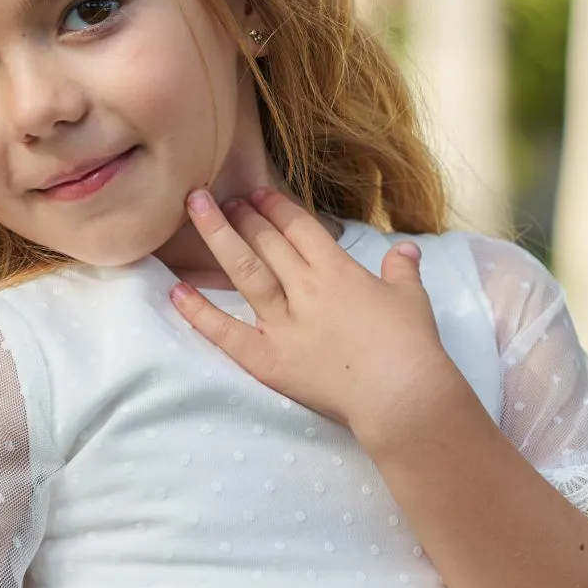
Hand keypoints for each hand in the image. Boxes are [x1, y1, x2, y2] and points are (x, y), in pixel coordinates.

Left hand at [169, 186, 460, 446]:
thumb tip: (406, 249)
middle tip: (221, 197)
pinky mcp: (268, 359)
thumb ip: (402, 268)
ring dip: (220, 237)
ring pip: (244, 271)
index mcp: (337, 270)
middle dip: (244, 216)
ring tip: (198, 210)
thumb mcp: (411, 298)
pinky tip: (175, 291)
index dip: (277, 207)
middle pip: (267, 242)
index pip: (300, 228)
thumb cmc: (412, 345)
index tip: (259, 193)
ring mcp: (283, 324)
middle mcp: (305, 289)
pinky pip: (225, 333)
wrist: (401, 394)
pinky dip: (198, 312)